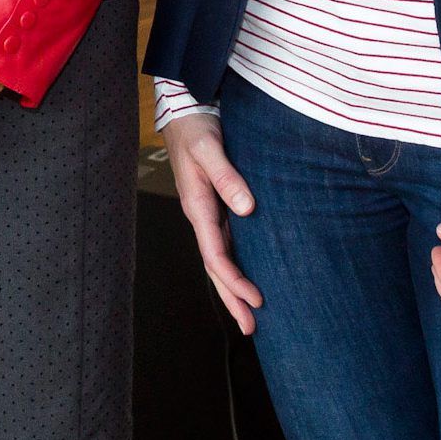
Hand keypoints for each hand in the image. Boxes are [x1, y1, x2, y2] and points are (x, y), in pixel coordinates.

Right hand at [161, 112, 262, 333]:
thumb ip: (227, 176)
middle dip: (232, 299)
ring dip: (233, 287)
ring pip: (220, 258)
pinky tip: (248, 275)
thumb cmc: (195, 128)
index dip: (234, 281)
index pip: (214, 255)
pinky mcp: (216, 205)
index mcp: (197, 206)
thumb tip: (247, 208)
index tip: (255, 300)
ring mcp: (208, 212)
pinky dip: (236, 265)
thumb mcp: (210, 147)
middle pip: (216, 267)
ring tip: (251, 314)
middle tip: (251, 329)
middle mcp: (201, 215)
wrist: (185, 110)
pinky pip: (225, 243)